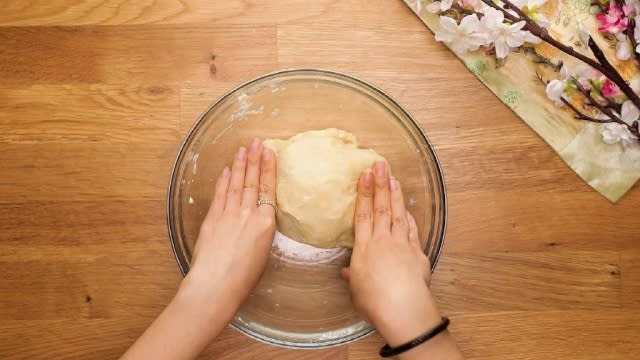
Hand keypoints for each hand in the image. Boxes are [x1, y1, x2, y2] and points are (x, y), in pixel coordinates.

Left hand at [181, 138, 276, 315]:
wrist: (216, 286)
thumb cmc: (243, 279)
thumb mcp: (263, 253)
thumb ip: (261, 232)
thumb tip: (258, 221)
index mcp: (266, 224)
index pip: (268, 189)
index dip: (268, 169)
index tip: (269, 152)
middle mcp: (248, 214)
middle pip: (252, 181)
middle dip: (254, 160)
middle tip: (256, 142)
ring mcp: (229, 214)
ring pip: (236, 184)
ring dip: (239, 165)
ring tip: (242, 149)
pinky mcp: (212, 219)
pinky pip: (220, 195)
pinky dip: (223, 181)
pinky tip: (226, 171)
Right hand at [342, 161, 439, 346]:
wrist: (402, 309)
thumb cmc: (374, 302)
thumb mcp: (356, 290)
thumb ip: (352, 276)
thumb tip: (346, 272)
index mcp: (364, 248)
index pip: (362, 215)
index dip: (363, 193)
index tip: (363, 175)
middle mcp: (383, 241)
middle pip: (380, 208)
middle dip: (380, 185)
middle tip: (380, 165)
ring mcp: (402, 245)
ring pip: (397, 214)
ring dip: (395, 195)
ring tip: (393, 178)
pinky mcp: (417, 253)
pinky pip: (412, 230)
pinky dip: (409, 218)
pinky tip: (407, 209)